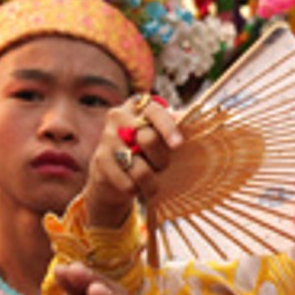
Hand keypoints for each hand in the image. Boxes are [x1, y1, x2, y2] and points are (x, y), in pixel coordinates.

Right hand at [84, 98, 183, 230]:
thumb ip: (175, 126)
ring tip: (148, 179)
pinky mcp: (99, 160)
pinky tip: (133, 185)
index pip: (154, 111)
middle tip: (161, 166)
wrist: (113, 175)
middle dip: (161, 160)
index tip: (178, 145)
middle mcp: (119, 116)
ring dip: (150, 180)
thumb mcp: (161, 136)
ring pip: (139, 167)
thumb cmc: (145, 151)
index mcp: (138, 104)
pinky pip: (128, 183)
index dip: (168, 128)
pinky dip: (136, 189)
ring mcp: (107, 138)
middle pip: (149, 139)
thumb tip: (194, 119)